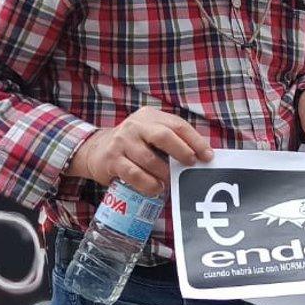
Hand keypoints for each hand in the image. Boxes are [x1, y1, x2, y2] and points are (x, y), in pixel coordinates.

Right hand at [68, 106, 212, 194]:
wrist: (96, 150)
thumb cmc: (134, 145)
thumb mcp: (151, 134)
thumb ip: (173, 140)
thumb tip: (203, 156)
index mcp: (150, 116)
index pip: (177, 125)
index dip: (195, 140)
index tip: (208, 156)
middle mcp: (135, 125)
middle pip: (163, 136)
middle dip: (182, 151)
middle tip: (190, 164)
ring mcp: (121, 141)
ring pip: (149, 159)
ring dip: (165, 173)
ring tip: (171, 181)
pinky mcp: (111, 159)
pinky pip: (134, 174)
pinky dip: (149, 184)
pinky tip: (157, 188)